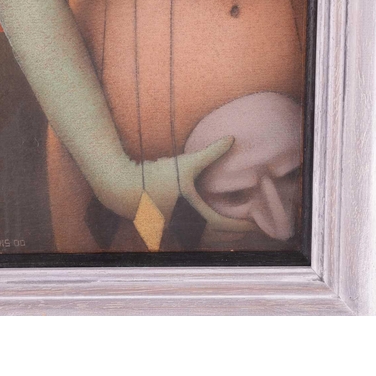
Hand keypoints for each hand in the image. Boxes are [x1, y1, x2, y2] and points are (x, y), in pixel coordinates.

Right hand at [92, 136, 256, 232]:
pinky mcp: (158, 226)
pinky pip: (181, 232)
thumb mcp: (184, 163)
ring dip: (210, 233)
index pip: (223, 225)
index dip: (241, 226)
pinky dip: (192, 230)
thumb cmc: (154, 177)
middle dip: (229, 233)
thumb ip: (210, 152)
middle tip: (243, 227)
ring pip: (196, 236)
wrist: (120, 187)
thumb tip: (233, 139)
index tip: (255, 227)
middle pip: (212, 235)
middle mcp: (182, 226)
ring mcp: (169, 228)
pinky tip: (193, 222)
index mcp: (191, 214)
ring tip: (222, 227)